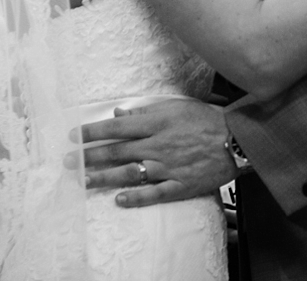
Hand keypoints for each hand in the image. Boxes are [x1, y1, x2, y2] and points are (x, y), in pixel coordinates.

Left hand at [76, 99, 235, 207]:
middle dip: (90, 157)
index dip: (92, 132)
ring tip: (84, 181)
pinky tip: (119, 200)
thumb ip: (145, 112)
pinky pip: (155, 194)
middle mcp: (158, 146)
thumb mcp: (174, 107)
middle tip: (68, 162)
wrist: (237, 140)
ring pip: (130, 173)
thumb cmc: (206, 119)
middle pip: (117, 152)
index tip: (73, 136)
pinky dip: (137, 197)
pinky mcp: (181, 185)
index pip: (116, 128)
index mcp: (155, 124)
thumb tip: (119, 114)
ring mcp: (169, 168)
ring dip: (105, 178)